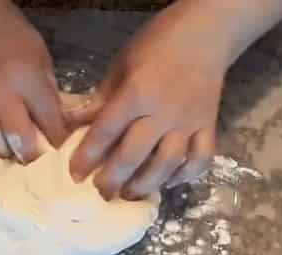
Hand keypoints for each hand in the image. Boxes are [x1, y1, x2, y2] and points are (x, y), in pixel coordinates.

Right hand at [0, 15, 66, 162]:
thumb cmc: (12, 37)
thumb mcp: (41, 58)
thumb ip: (48, 90)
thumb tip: (55, 122)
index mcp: (28, 81)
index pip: (49, 121)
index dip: (57, 140)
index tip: (59, 148)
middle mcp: (1, 95)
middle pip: (17, 139)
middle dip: (29, 155)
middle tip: (32, 159)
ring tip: (6, 152)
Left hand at [68, 4, 228, 199]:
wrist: (205, 34)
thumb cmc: (155, 46)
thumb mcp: (120, 67)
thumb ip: (100, 99)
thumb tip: (72, 125)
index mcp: (137, 93)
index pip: (106, 131)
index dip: (87, 156)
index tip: (75, 175)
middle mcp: (164, 112)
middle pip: (135, 155)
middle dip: (113, 178)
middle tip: (100, 191)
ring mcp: (189, 122)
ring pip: (168, 164)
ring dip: (146, 184)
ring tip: (129, 193)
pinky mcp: (209, 126)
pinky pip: (200, 159)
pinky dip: (184, 175)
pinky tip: (167, 181)